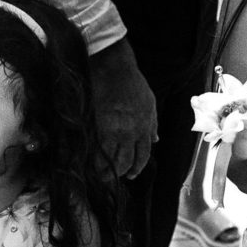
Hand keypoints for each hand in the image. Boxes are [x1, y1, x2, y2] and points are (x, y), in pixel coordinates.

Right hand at [89, 39, 156, 179]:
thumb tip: (156, 140)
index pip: (142, 155)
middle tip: (114, 178)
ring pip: (110, 159)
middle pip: (126, 161)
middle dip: (121, 172)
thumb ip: (152, 123)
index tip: (130, 174)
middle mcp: (130, 133)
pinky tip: (90, 164)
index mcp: (144, 127)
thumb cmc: (131, 82)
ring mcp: (113, 131)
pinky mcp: (98, 126)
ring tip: (100, 175)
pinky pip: (96, 149)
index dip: (136, 167)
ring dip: (106, 171)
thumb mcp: (149, 102)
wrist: (113, 68)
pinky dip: (93, 160)